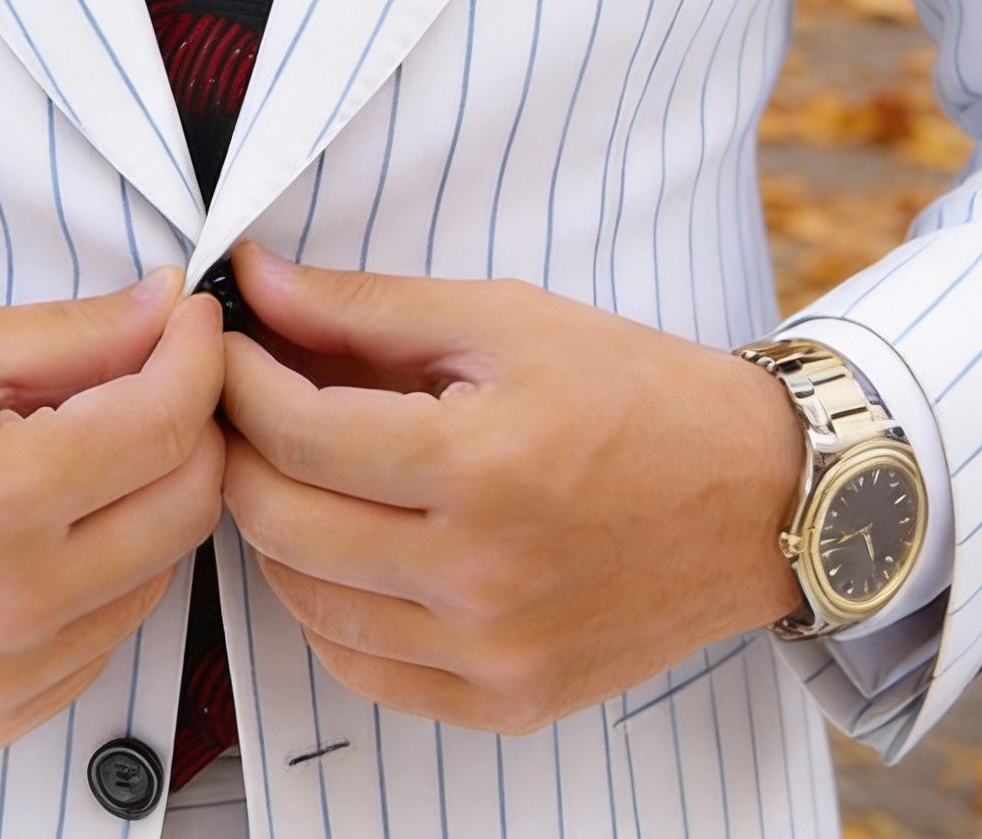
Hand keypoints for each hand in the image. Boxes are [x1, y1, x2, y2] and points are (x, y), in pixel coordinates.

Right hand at [0, 271, 224, 753]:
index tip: (190, 321)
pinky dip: (105, 575)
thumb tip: (164, 309)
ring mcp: (6, 677)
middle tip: (158, 375)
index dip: (197, 355)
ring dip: (151, 500)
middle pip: (188, 505)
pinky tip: (53, 527)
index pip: (168, 423)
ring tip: (89, 450)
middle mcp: (16, 604)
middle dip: (193, 424)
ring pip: (158, 575)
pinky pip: (103, 639)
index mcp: (0, 498)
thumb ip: (71, 333)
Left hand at [219, 244, 802, 734]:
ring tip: (289, 465)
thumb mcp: (502, 317)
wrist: (755, 496)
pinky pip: (362, 668)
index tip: (226, 345)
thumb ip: (365, 307)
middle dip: (238, 448)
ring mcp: (493, 654)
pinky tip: (340, 545)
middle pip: (282, 520)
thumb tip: (255, 280)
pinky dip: (325, 605)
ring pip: (305, 602)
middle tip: (241, 400)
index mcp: (482, 466)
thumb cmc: (634, 391)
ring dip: (273, 527)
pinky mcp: (506, 701)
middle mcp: (481, 576)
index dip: (238, 379)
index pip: (297, 433)